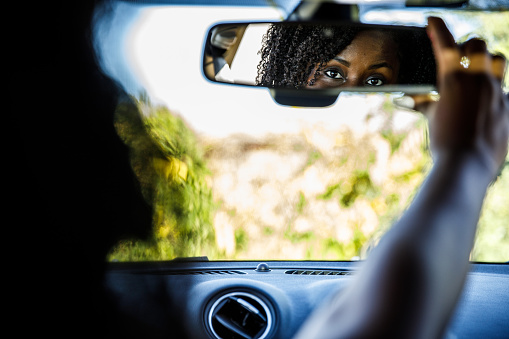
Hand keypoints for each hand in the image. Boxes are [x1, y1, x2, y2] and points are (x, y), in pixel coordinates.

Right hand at [424, 17, 508, 176]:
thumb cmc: (444, 142)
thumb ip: (422, 103)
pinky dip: (494, 92)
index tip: (433, 20)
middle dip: (468, 45)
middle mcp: (478, 80)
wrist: (467, 165)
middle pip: (479, 44)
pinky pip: (505, 89)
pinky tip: (485, 104)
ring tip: (478, 71)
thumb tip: (403, 99)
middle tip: (460, 54)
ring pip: (498, 60)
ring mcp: (497, 92)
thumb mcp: (431, 118)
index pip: (445, 44)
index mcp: (454, 80)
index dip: (438, 28)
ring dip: (487, 60)